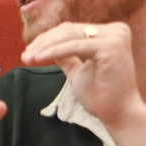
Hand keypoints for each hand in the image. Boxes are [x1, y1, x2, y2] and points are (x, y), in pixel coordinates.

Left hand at [21, 21, 145, 131]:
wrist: (119, 114)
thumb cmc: (102, 96)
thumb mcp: (79, 71)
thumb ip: (67, 56)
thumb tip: (47, 46)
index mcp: (111, 33)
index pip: (72, 30)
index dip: (48, 39)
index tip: (29, 53)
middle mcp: (116, 30)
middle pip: (69, 30)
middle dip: (43, 42)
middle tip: (25, 56)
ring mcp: (115, 36)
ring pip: (70, 36)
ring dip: (45, 47)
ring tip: (28, 58)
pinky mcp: (111, 46)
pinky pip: (75, 47)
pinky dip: (54, 52)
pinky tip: (39, 59)